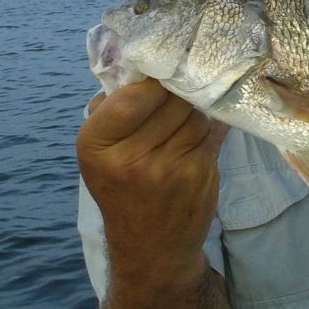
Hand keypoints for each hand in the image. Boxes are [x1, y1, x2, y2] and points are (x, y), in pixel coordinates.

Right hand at [76, 78, 228, 287]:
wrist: (150, 247)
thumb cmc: (122, 189)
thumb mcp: (99, 151)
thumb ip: (111, 108)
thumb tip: (134, 62)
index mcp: (96, 146)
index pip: (132, 96)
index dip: (151, 81)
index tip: (159, 76)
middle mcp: (130, 158)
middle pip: (170, 100)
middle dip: (178, 90)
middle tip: (181, 89)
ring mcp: (169, 167)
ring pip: (195, 113)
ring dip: (195, 108)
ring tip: (188, 114)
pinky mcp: (200, 173)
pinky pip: (213, 130)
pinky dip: (211, 124)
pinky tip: (202, 130)